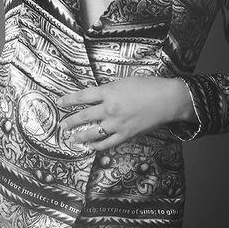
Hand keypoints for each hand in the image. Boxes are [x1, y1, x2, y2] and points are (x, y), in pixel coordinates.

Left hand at [57, 76, 183, 150]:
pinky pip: (107, 143)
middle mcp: (109, 108)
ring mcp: (116, 124)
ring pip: (92, 132)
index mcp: (109, 91)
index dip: (69, 100)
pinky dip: (97, 146)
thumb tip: (99, 97)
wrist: (168, 99)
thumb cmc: (150, 86)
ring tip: (72, 138)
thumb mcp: (125, 81)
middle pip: (84, 116)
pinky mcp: (126, 135)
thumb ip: (110, 90)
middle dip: (70, 121)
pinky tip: (91, 146)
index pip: (82, 96)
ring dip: (80, 136)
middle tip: (62, 125)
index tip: (60, 103)